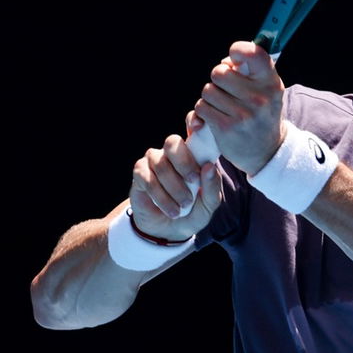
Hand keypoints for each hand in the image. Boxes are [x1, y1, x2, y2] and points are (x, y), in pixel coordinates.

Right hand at [129, 112, 221, 241]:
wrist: (169, 231)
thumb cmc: (193, 212)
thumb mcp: (209, 205)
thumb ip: (212, 187)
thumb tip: (210, 167)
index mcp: (193, 153)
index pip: (191, 126)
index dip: (193, 120)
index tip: (198, 127)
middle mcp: (172, 153)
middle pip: (172, 142)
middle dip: (184, 162)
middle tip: (193, 181)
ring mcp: (154, 161)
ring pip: (161, 163)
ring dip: (174, 187)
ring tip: (183, 206)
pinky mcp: (139, 174)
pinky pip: (147, 178)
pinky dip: (161, 196)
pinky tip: (171, 210)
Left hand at [195, 41, 286, 173]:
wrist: (266, 151)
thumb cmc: (261, 113)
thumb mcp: (267, 89)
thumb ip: (251, 70)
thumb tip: (226, 61)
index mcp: (271, 83)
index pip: (252, 53)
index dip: (238, 51)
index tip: (234, 60)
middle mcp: (259, 97)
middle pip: (219, 72)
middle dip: (218, 79)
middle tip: (227, 90)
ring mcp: (242, 114)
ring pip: (208, 91)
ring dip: (210, 97)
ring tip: (223, 106)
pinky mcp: (226, 127)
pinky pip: (201, 108)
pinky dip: (204, 112)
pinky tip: (217, 117)